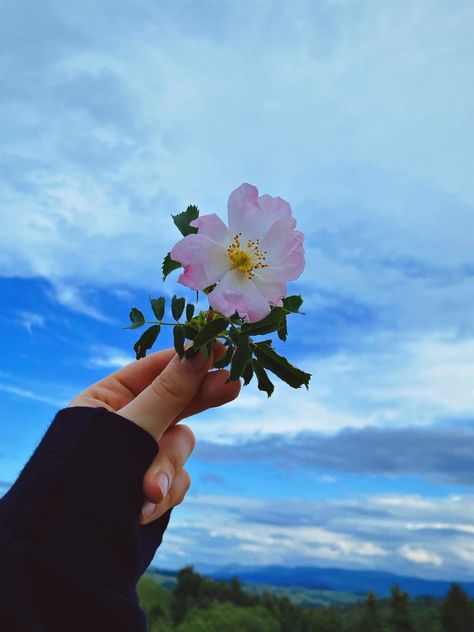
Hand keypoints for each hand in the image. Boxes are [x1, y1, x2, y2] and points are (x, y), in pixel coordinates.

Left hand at [68, 343, 239, 523]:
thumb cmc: (84, 480)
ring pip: (179, 446)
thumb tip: (200, 351)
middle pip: (175, 403)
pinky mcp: (151, 487)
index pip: (153, 370)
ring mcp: (140, 457)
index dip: (187, 358)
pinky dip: (164, 493)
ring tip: (148, 491)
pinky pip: (177, 479)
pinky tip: (143, 510)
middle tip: (231, 386)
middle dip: (199, 401)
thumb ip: (168, 393)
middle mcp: (126, 425)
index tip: (219, 346)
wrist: (66, 553)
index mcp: (106, 401)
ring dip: (166, 468)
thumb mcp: (129, 430)